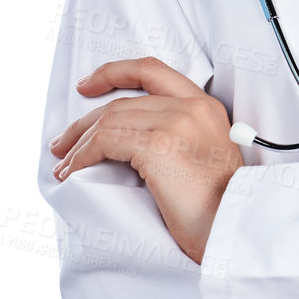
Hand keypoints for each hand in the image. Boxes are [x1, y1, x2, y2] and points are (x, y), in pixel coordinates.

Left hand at [49, 58, 242, 264]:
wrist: (235, 228)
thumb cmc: (220, 208)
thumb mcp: (207, 158)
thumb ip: (181, 137)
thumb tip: (130, 144)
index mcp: (205, 107)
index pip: (152, 70)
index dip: (113, 72)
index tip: (88, 85)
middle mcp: (191, 107)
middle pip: (122, 101)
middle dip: (84, 122)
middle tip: (63, 142)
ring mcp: (175, 123)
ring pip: (109, 120)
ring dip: (79, 144)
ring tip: (64, 164)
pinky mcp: (158, 146)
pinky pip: (105, 142)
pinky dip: (82, 156)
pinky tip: (73, 171)